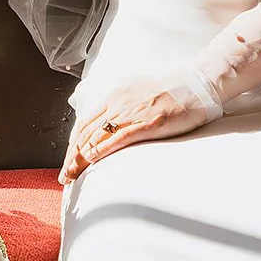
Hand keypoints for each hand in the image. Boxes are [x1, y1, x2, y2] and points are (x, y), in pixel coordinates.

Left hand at [59, 76, 211, 183]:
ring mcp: (132, 112)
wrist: (196, 84)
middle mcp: (118, 102)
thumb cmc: (170, 90)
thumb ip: (122, 106)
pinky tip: (92, 159)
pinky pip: (119, 137)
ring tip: (72, 176)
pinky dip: (102, 148)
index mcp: (115, 95)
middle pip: (86, 132)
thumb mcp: (138, 92)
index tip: (68, 160)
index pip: (85, 123)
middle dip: (72, 156)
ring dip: (81, 158)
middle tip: (65, 176)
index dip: (73, 144)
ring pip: (97, 137)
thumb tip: (111, 123)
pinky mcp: (147, 123)